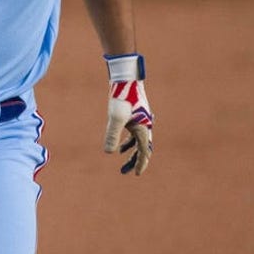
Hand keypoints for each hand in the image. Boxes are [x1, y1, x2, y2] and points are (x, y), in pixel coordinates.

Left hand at [103, 54, 153, 175]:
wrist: (125, 79)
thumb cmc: (121, 97)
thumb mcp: (115, 117)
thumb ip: (112, 135)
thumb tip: (109, 152)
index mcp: (143, 129)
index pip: (144, 151)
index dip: (140, 164)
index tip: (136, 174)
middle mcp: (145, 126)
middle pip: (142, 149)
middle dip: (135, 161)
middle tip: (125, 172)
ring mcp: (140, 121)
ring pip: (138, 142)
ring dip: (131, 153)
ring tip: (123, 163)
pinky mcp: (134, 116)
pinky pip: (133, 134)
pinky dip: (128, 142)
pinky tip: (119, 148)